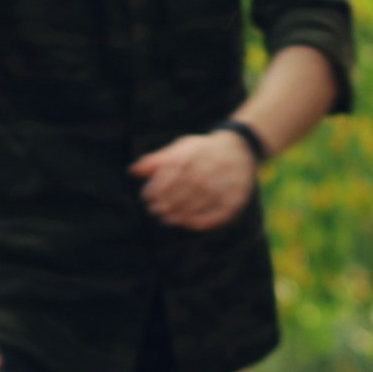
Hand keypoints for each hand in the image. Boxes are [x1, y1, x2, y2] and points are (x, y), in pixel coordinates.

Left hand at [131, 130, 257, 230]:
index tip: (147, 198)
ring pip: (195, 207)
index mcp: (189, 159)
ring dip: (179, 215)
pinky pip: (216, 215)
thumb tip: (132, 171)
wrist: (240, 148)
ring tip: (170, 219)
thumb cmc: (203, 150)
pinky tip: (190, 223)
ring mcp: (221, 186)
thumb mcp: (180, 148)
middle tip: (157, 211)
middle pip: (178, 196)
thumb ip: (156, 160)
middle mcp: (205, 172)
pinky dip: (201, 221)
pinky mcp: (234, 198)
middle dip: (164, 206)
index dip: (153, 192)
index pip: (165, 180)